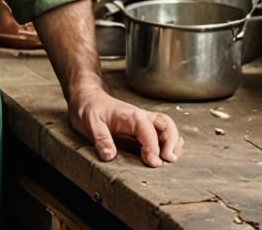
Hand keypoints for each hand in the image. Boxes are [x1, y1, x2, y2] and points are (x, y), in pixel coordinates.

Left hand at [68, 83, 183, 167]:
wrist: (87, 98)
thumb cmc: (89, 109)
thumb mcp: (90, 123)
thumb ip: (101, 138)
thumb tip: (110, 156)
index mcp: (131, 115)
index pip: (148, 130)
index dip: (153, 147)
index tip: (153, 162)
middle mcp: (142, 118)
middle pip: (166, 125)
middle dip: (171, 142)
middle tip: (168, 160)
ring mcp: (144, 124)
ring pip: (168, 129)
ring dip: (174, 143)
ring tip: (171, 159)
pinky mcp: (143, 131)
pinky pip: (163, 135)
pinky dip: (170, 144)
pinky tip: (168, 156)